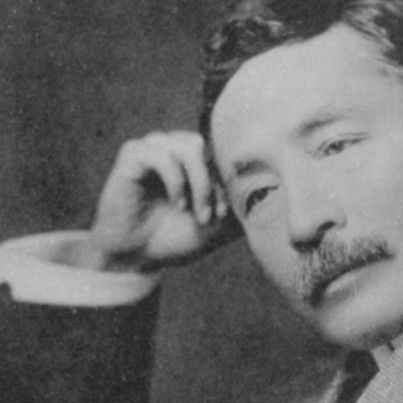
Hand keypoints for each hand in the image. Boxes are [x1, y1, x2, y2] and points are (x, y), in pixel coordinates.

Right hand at [71, 131, 236, 270]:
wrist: (136, 257)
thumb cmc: (174, 238)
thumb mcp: (218, 225)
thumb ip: (240, 206)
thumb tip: (271, 191)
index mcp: (193, 159)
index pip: (221, 152)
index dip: (229, 181)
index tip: (225, 214)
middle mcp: (173, 147)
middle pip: (209, 146)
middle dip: (216, 183)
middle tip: (211, 215)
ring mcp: (152, 148)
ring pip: (190, 146)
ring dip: (199, 183)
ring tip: (194, 212)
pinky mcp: (132, 155)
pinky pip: (161, 154)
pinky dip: (176, 180)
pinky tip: (176, 203)